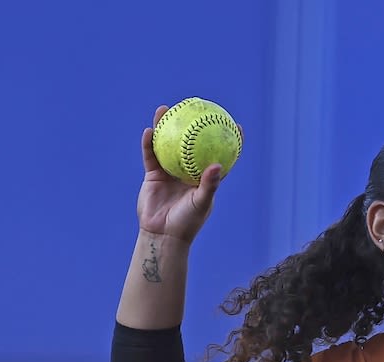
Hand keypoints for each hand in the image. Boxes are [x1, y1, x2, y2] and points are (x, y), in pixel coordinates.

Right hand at [135, 105, 233, 243]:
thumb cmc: (187, 222)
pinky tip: (150, 130)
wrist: (162, 234)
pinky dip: (149, 143)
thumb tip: (218, 165)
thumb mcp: (202, 203)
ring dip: (166, 126)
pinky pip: (150, 155)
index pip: (218, 154)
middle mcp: (187, 171)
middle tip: (193, 106)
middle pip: (190, 142)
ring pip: (168, 144)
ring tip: (165, 109)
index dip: (227, 139)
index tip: (234, 123)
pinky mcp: (153, 175)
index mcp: (204, 177)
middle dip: (191, 124)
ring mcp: (170, 172)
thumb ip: (209, 185)